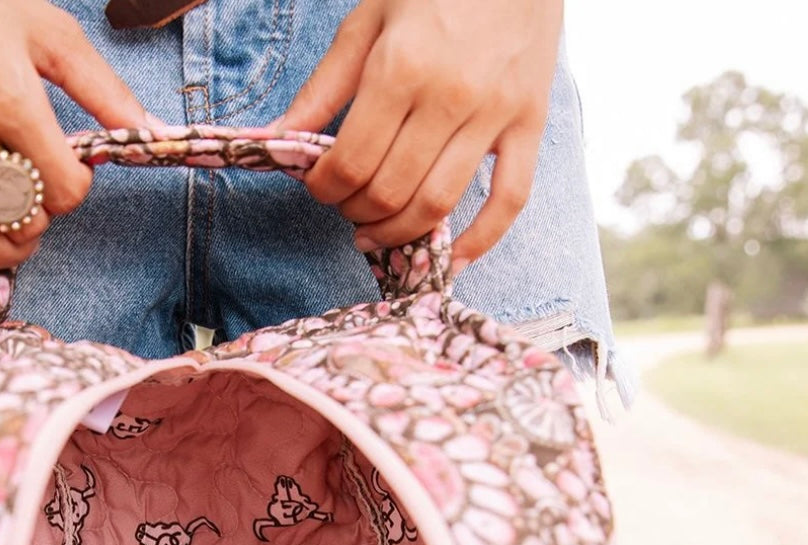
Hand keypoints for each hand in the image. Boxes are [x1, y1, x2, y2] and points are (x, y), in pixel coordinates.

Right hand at [0, 0, 153, 283]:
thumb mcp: (47, 31)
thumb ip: (101, 88)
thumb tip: (152, 132)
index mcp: (8, 99)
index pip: (64, 189)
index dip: (76, 190)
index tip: (69, 172)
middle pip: (21, 218)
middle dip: (41, 218)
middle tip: (38, 196)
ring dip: (4, 251)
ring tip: (14, 237)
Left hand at [275, 0, 561, 268]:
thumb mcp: (367, 21)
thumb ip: (324, 87)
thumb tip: (278, 140)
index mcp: (401, 68)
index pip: (351, 163)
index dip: (325, 189)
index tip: (320, 186)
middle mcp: (449, 97)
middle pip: (390, 192)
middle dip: (357, 211)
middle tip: (348, 205)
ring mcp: (494, 115)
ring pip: (437, 205)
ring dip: (399, 233)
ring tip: (377, 232)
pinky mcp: (530, 125)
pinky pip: (508, 201)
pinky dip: (478, 241)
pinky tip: (449, 258)